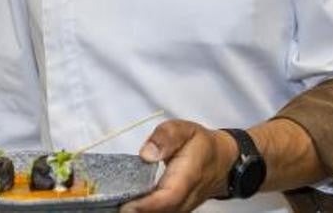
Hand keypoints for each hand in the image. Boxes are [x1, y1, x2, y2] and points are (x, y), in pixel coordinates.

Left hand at [120, 121, 237, 212]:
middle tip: (110, 204)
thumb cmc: (199, 143)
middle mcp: (186, 197)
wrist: (222, 162)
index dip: (147, 205)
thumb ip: (166, 136)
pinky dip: (143, 210)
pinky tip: (125, 204)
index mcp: (188, 175)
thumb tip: (147, 153)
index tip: (125, 205)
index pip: (168, 197)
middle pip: (162, 212)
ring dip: (139, 211)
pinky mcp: (177, 210)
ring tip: (113, 204)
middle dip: (137, 211)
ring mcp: (183, 207)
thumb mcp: (185, 129)